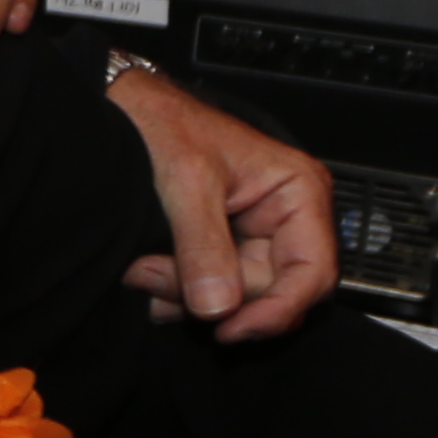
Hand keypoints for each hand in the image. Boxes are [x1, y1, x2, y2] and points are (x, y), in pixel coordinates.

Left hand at [101, 64, 335, 340]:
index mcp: (299, 192)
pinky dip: (180, 291)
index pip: (312, 273)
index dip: (277, 311)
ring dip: (187, 295)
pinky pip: (214, 288)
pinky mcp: (222, 246)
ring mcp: (253, 234)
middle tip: (153, 277)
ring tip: (142, 269)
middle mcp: (286, 217)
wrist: (124, 109)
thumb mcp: (186, 181)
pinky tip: (150, 274)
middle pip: (270, 291)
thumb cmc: (165, 123)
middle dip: (213, 296)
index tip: (229, 329)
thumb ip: (202, 246)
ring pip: (237, 296)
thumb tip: (219, 307)